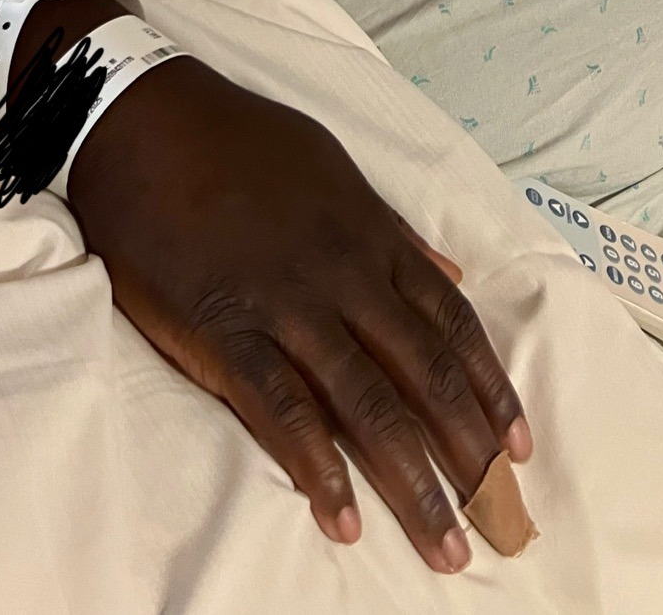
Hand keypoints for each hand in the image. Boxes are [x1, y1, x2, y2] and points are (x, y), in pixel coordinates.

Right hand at [67, 56, 530, 571]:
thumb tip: (447, 270)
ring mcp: (285, 303)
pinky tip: (342, 514)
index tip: (519, 444)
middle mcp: (343, 273)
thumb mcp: (331, 168)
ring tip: (444, 543)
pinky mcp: (223, 329)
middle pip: (423, 371)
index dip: (489, 387)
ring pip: (367, 401)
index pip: (450, 322)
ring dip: (411, 479)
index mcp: (370, 234)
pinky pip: (280, 407)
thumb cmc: (238, 140)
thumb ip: (391, 228)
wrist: (144, 120)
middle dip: (468, 448)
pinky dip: (316, 465)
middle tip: (501, 515)